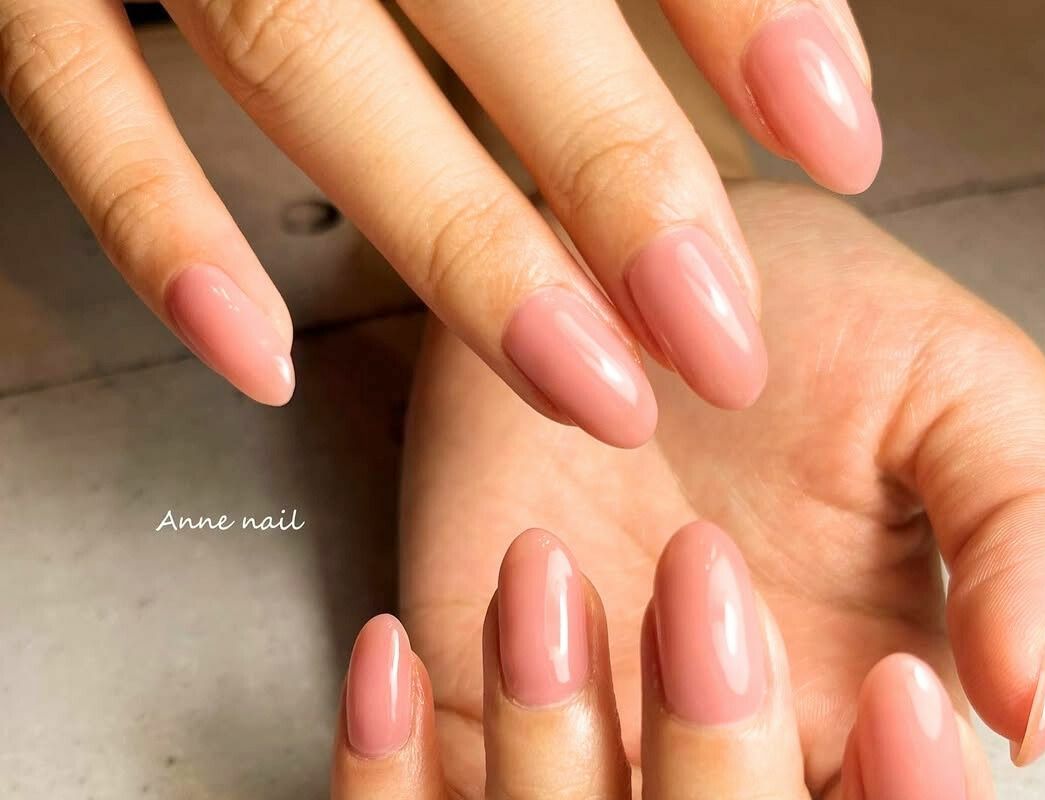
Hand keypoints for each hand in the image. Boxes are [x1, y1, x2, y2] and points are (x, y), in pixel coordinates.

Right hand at [1, 0, 878, 439]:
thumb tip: (785, 45)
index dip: (742, 8)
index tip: (836, 134)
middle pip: (490, 1)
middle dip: (619, 179)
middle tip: (719, 338)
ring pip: (308, 68)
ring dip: (459, 246)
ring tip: (589, 384)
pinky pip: (76, 100)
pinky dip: (161, 234)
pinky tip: (257, 359)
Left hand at [329, 181, 1044, 799]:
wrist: (633, 257)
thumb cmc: (801, 324)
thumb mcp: (956, 391)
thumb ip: (1022, 535)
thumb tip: (1034, 711)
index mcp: (869, 736)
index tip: (898, 685)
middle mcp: (727, 786)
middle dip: (716, 797)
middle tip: (699, 571)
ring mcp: (585, 768)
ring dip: (553, 778)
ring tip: (545, 570)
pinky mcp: (460, 721)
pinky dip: (386, 793)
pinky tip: (401, 645)